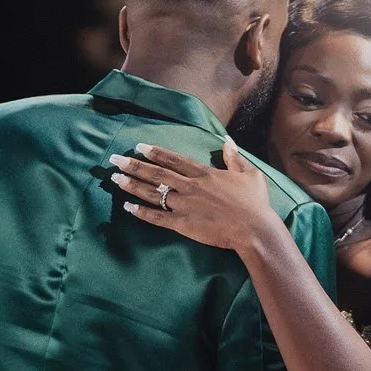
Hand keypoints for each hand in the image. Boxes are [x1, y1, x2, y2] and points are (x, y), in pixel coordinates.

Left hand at [109, 139, 274, 254]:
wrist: (254, 229)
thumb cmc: (255, 202)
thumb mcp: (249, 174)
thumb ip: (234, 157)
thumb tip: (227, 141)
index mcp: (204, 174)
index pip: (174, 160)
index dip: (156, 152)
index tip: (139, 147)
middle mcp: (190, 186)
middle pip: (157, 173)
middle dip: (134, 165)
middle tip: (115, 159)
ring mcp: (184, 205)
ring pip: (153, 192)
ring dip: (132, 185)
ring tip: (115, 178)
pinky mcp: (183, 224)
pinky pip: (157, 217)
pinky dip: (141, 212)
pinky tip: (128, 207)